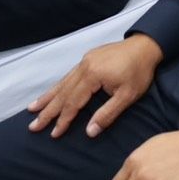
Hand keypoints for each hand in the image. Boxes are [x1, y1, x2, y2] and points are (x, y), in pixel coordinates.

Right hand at [28, 34, 163, 139]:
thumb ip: (107, 114)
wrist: (146, 45)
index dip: (64, 120)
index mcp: (93, 76)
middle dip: (47, 111)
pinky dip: (58, 86)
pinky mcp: (88, 58)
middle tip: (32, 126)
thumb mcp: (128, 96)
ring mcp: (84, 61)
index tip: (53, 134)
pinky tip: (51, 93)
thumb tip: (90, 132)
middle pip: (63, 93)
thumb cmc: (139, 72)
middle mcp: (84, 67)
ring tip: (32, 109)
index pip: (74, 102)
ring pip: (62, 83)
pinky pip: (68, 75)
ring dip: (47, 97)